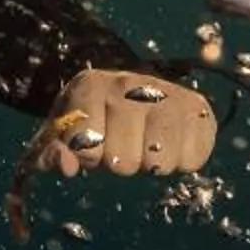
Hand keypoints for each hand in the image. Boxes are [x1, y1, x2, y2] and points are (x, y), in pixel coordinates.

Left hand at [5, 67, 216, 238]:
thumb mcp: (62, 134)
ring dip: (151, 165)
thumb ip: (50, 153)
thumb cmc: (92, 121)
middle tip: (122, 145)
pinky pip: (192, 160)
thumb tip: (65, 166)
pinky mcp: (198, 107)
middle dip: (120, 162)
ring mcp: (167, 92)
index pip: (85, 146)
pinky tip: (171, 145)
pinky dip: (182, 162)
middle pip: (124, 159)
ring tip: (146, 145)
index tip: (92, 144)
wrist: (133, 93)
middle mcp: (130, 83)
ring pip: (160, 161)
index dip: (88, 156)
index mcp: (89, 86)